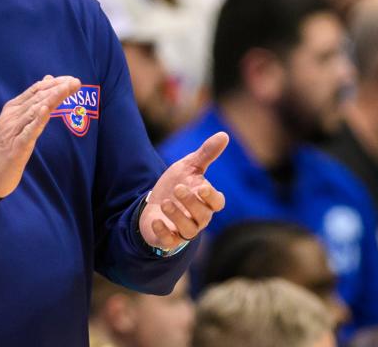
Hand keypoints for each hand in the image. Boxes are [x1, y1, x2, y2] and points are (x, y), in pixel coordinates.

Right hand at [0, 75, 80, 197]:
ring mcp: (13, 130)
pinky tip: (45, 110)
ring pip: (34, 111)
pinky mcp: (16, 146)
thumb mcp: (18, 122)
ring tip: (66, 89)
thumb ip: (32, 102)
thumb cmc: (5, 146)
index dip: (54, 83)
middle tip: (75, 82)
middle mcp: (12, 116)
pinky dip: (37, 120)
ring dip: (52, 99)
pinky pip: (28, 131)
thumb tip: (47, 80)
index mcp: (13, 108)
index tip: (71, 80)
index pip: (35, 90)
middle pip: (37, 98)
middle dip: (58, 88)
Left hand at [140, 132, 227, 249]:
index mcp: (206, 201)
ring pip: (189, 230)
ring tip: (165, 202)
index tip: (202, 187)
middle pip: (203, 215)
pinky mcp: (169, 240)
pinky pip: (170, 242)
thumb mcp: (188, 167)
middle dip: (190, 202)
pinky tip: (156, 221)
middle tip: (177, 188)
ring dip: (177, 216)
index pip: (217, 203)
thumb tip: (224, 135)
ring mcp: (184, 230)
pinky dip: (164, 233)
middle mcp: (199, 218)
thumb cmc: (176, 185)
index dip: (211, 197)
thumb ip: (206, 154)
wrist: (154, 204)